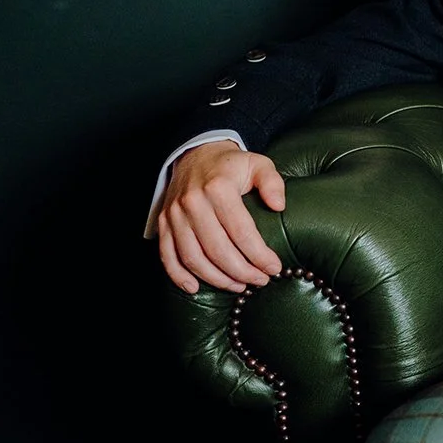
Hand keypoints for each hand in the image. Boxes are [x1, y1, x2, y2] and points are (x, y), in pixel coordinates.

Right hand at [154, 141, 286, 294]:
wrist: (195, 154)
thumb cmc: (231, 164)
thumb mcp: (258, 164)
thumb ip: (272, 182)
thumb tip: (279, 206)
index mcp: (218, 188)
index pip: (241, 231)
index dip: (258, 255)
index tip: (274, 268)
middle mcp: (193, 203)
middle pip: (217, 249)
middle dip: (242, 271)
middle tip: (260, 281)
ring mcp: (175, 214)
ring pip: (193, 257)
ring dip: (216, 278)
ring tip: (239, 286)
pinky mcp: (164, 223)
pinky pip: (167, 255)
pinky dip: (178, 275)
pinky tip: (195, 288)